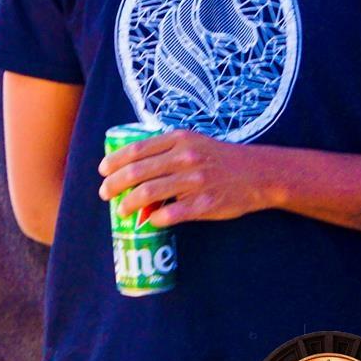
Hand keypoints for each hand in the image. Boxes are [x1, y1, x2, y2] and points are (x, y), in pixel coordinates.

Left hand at [97, 129, 273, 227]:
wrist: (257, 174)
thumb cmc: (220, 158)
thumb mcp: (194, 142)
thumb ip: (167, 150)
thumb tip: (134, 167)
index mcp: (180, 139)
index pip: (137, 149)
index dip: (114, 161)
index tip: (102, 170)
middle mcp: (185, 158)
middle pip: (137, 172)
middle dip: (114, 185)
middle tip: (105, 194)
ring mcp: (195, 181)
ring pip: (148, 193)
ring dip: (128, 204)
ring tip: (122, 210)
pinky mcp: (204, 204)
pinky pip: (170, 214)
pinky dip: (154, 219)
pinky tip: (150, 221)